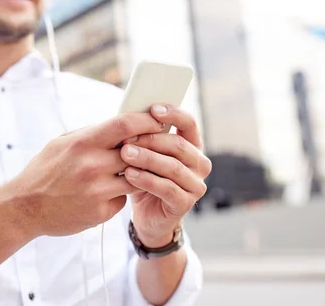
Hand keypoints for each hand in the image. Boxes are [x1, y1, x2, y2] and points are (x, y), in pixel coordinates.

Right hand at [10, 112, 165, 236]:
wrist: (24, 208)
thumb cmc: (44, 171)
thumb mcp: (62, 143)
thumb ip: (90, 134)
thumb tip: (120, 125)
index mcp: (83, 143)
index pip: (125, 124)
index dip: (146, 119)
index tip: (159, 118)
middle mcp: (92, 166)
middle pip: (138, 151)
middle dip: (150, 147)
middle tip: (158, 145)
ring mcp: (98, 191)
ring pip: (137, 177)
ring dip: (138, 172)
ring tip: (132, 169)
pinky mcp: (101, 212)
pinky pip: (123, 198)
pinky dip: (120, 193)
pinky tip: (106, 192)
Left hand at [120, 105, 210, 246]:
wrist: (146, 216)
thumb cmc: (145, 178)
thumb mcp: (145, 154)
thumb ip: (143, 137)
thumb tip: (128, 116)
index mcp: (192, 146)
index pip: (189, 123)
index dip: (173, 114)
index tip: (153, 109)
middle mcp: (200, 164)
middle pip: (178, 145)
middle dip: (151, 139)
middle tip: (127, 138)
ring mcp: (196, 185)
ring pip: (172, 166)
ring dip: (147, 158)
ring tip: (124, 154)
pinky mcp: (186, 203)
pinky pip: (167, 188)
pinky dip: (146, 179)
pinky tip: (129, 175)